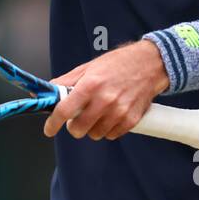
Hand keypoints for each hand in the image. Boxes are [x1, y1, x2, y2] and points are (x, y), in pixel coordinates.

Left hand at [43, 40, 170, 140]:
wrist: (149, 64)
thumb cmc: (118, 63)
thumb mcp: (88, 68)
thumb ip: (66, 82)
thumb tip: (49, 91)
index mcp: (90, 85)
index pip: (64, 111)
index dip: (53, 123)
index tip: (49, 129)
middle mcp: (104, 100)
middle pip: (79, 129)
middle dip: (74, 126)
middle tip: (77, 118)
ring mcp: (119, 112)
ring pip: (95, 134)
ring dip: (92, 128)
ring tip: (97, 114)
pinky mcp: (131, 119)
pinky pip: (112, 135)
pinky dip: (108, 129)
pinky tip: (110, 116)